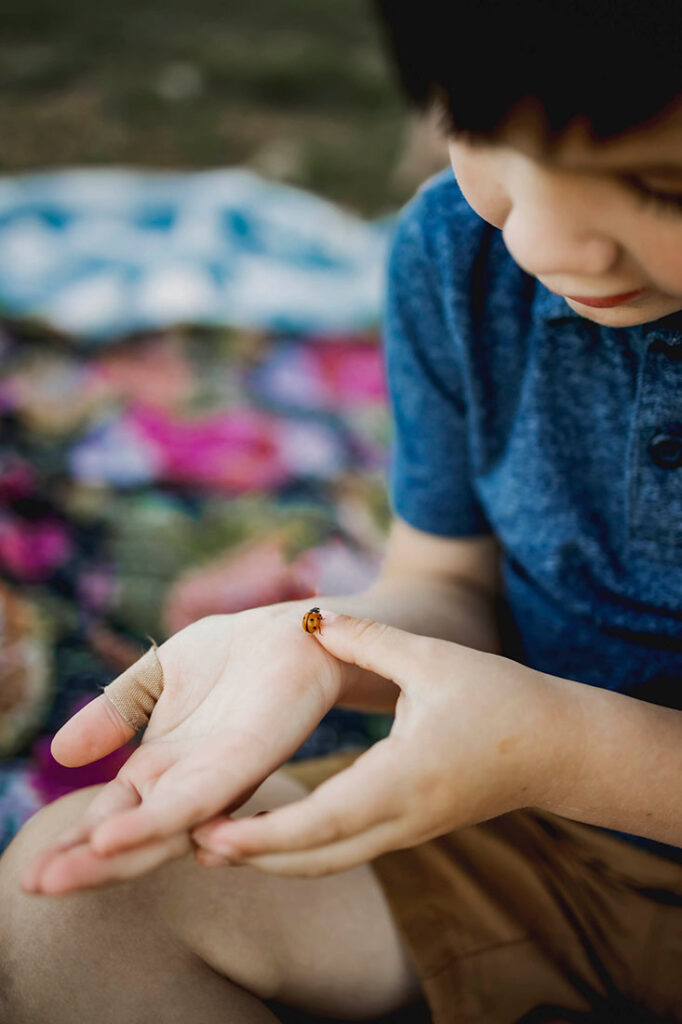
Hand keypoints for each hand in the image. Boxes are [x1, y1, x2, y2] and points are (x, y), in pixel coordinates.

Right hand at [20, 605, 344, 894]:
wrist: (293, 630)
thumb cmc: (231, 654)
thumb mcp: (155, 677)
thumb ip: (113, 711)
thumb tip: (60, 753)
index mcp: (160, 768)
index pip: (110, 816)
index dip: (71, 843)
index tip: (29, 871)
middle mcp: (186, 785)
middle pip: (129, 837)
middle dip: (81, 864)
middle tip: (31, 885)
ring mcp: (218, 780)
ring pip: (158, 831)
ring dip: (109, 857)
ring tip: (58, 876)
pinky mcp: (247, 762)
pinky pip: (198, 801)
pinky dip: (156, 822)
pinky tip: (115, 838)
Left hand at [191, 610, 580, 875]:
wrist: (554, 747)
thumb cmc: (500, 699)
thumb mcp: (433, 659)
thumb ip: (369, 639)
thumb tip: (313, 616)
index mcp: (402, 779)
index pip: (324, 820)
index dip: (264, 832)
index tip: (211, 832)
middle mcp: (400, 818)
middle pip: (315, 857)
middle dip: (252, 855)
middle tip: (189, 841)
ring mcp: (405, 831)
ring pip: (327, 861)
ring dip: (271, 858)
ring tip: (213, 841)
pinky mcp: (408, 828)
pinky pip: (344, 851)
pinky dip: (300, 850)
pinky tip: (266, 833)